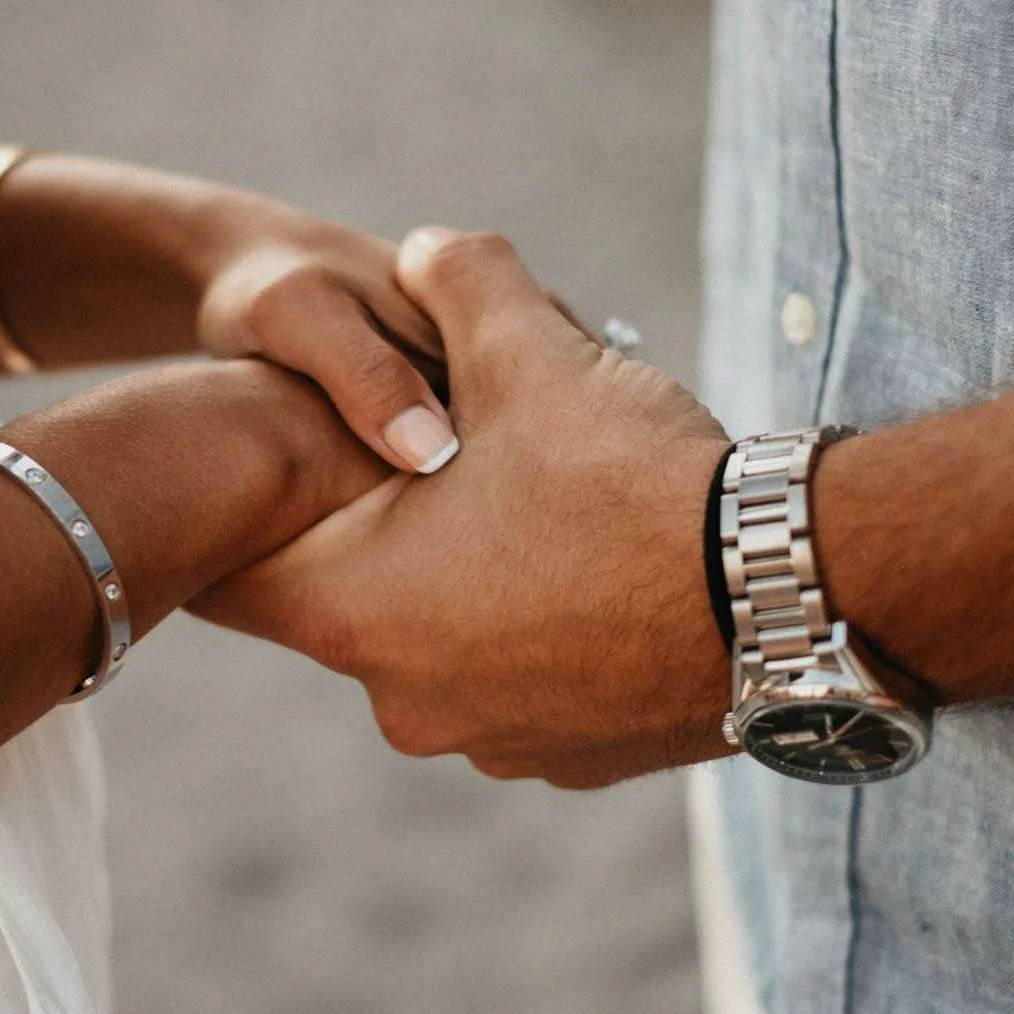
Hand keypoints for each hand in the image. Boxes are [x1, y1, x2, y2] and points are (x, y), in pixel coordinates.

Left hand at [193, 228, 733, 788]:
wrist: (788, 597)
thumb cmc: (632, 474)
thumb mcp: (528, 346)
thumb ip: (454, 277)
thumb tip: (424, 250)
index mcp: (353, 611)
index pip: (225, 571)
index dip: (247, 506)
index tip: (268, 465)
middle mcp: (400, 700)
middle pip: (347, 597)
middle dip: (381, 529)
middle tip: (439, 461)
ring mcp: (487, 743)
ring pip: (440, 641)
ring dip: (467, 582)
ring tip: (537, 509)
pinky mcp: (566, 762)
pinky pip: (520, 683)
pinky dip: (539, 633)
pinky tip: (596, 573)